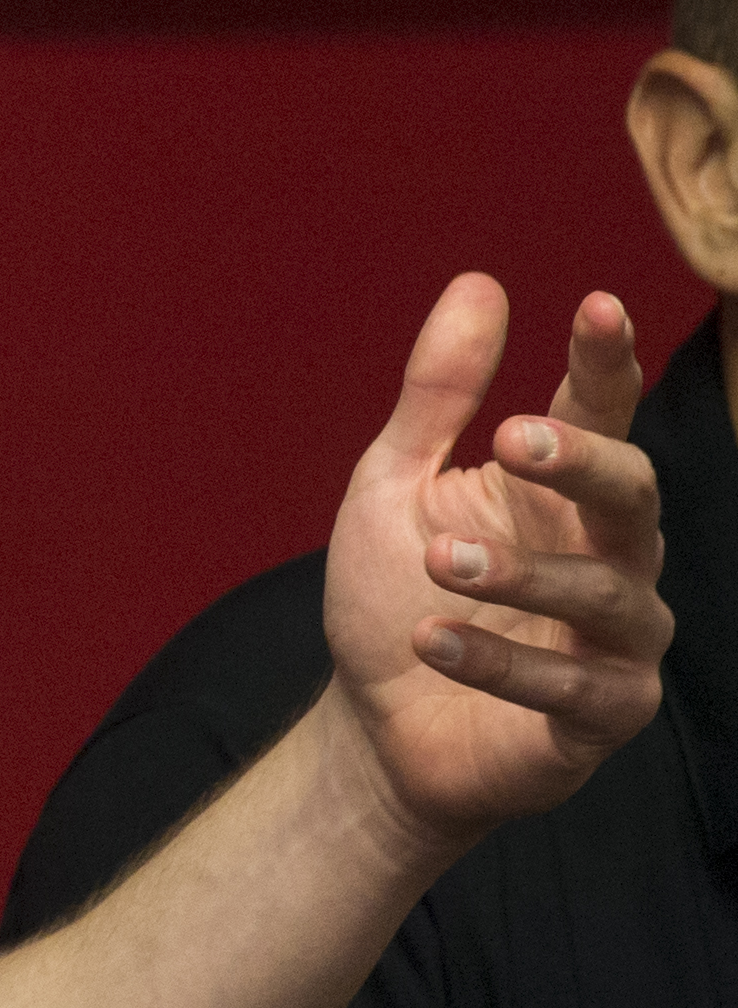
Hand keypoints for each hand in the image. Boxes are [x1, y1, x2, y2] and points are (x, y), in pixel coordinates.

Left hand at [321, 277, 667, 854]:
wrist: (375, 726)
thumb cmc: (397, 597)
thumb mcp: (395, 486)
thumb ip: (438, 395)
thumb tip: (479, 281)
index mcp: (561, 494)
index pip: (602, 413)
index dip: (604, 361)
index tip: (594, 305)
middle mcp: (610, 557)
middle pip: (633, 494)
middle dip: (581, 461)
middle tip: (512, 437)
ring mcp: (617, 641)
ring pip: (607, 593)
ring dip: (521, 570)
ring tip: (439, 558)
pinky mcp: (602, 716)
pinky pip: (571, 686)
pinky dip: (498, 661)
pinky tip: (431, 639)